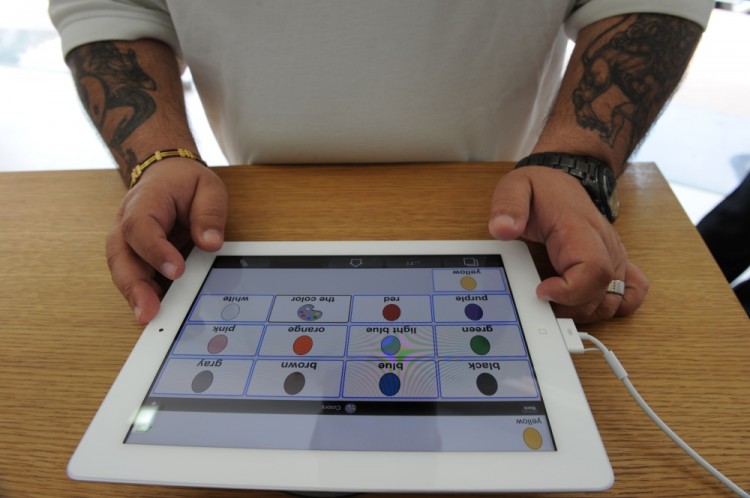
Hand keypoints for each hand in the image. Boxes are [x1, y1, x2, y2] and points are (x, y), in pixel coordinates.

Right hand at [106, 159, 227, 323]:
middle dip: (134, 286)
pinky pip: (135, 277)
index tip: (176, 271)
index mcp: (144, 202)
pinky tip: (157, 311)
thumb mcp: (208, 187)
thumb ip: (210, 213)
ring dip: (135, 296)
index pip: (140, 227)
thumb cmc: (185, 183)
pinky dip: (143, 295)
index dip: (155, 251)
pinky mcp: (135, 257)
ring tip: (150, 318)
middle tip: (149, 311)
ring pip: (123, 271)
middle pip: (120, 256)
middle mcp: (127, 224)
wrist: (167, 177)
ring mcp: (127, 243)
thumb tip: (210, 242)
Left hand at [488, 166, 647, 322]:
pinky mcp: (615, 264)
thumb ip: (508, 206)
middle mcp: (604, 245)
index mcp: (580, 229)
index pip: (593, 269)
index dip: (569, 290)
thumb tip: (502, 229)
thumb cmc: (543, 188)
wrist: (563, 181)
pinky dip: (611, 306)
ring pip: (613, 301)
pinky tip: (585, 303)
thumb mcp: (516, 188)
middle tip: (541, 298)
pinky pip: (630, 293)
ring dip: (584, 312)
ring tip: (555, 302)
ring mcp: (613, 256)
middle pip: (603, 293)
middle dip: (569, 307)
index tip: (541, 290)